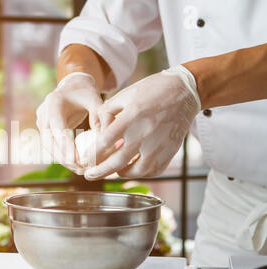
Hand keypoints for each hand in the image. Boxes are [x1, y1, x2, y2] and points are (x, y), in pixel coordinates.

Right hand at [36, 72, 102, 173]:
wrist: (72, 87)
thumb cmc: (85, 93)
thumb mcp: (95, 100)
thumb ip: (100, 116)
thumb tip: (103, 139)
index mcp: (54, 102)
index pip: (57, 128)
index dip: (65, 145)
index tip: (75, 160)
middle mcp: (43, 113)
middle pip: (49, 141)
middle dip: (64, 157)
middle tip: (79, 169)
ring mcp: (41, 122)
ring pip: (49, 147)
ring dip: (63, 160)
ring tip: (79, 170)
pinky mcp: (44, 130)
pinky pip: (51, 146)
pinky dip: (62, 156)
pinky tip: (75, 165)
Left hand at [83, 65, 200, 179]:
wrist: (185, 91)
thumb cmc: (152, 90)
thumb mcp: (125, 94)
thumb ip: (107, 112)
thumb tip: (96, 131)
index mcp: (131, 116)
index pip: (105, 142)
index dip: (92, 155)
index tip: (84, 161)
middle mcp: (145, 133)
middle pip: (117, 162)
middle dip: (99, 172)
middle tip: (89, 176)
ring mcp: (159, 144)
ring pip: (136, 171)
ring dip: (121, 174)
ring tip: (112, 171)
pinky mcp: (170, 151)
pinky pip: (154, 171)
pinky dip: (141, 173)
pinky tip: (132, 169)